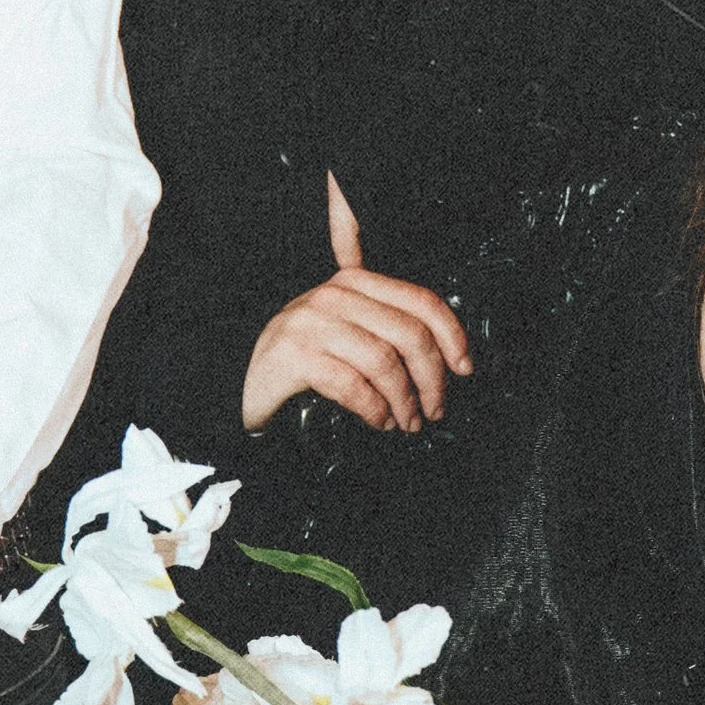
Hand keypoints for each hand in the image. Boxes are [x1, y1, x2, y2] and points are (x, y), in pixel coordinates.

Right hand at [241, 171, 472, 434]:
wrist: (239, 379)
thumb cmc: (300, 359)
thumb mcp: (344, 328)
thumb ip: (384, 325)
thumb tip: (444, 353)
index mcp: (354, 283)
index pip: (421, 300)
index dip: (453, 336)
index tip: (465, 368)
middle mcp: (334, 296)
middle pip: (409, 334)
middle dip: (432, 379)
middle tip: (435, 409)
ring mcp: (312, 323)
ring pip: (384, 361)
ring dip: (405, 401)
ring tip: (407, 422)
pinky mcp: (295, 356)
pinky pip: (353, 385)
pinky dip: (375, 409)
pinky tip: (379, 421)